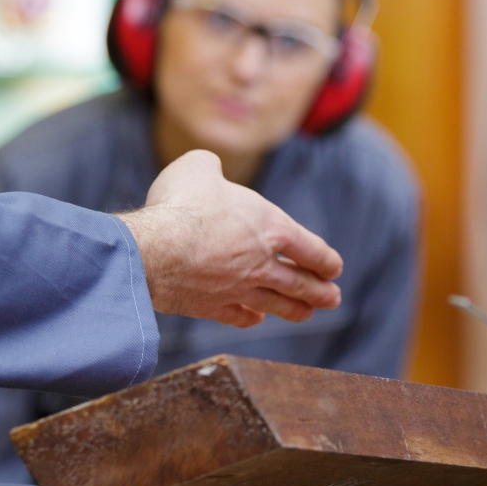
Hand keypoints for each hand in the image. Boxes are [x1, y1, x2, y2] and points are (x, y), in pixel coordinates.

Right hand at [115, 149, 342, 326]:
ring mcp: (237, 288)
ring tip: (308, 314)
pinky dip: (249, 318)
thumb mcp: (200, 166)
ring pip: (274, 303)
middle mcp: (260, 262)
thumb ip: (213, 169)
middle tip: (333, 299)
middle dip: (319, 291)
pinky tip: (256, 319)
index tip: (334, 268)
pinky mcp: (210, 306)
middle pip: (298, 282)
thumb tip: (209, 171)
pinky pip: (237, 315)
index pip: (309, 248)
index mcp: (270, 226)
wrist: (152, 250)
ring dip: (295, 310)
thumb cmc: (181, 203)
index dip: (325, 259)